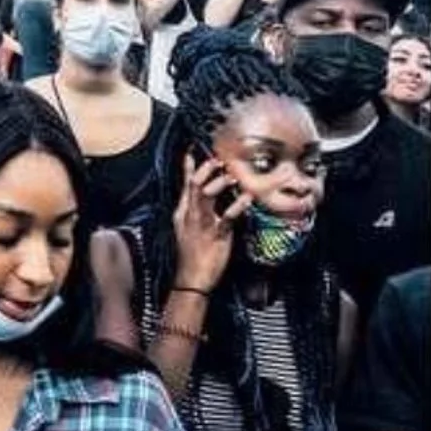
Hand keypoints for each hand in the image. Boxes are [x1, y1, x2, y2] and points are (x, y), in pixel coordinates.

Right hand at [171, 153, 252, 293]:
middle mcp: (190, 215)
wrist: (192, 279)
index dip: (188, 167)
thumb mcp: (187, 230)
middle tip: (218, 160)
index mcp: (183, 213)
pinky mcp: (216, 235)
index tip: (192, 151)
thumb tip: (206, 200)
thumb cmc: (193, 255)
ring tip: (232, 176)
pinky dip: (238, 205)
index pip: (185, 185)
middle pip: (194, 185)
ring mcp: (202, 224)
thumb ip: (195, 213)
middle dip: (206, 169)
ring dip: (220, 183)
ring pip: (205, 195)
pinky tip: (247, 198)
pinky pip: (227, 216)